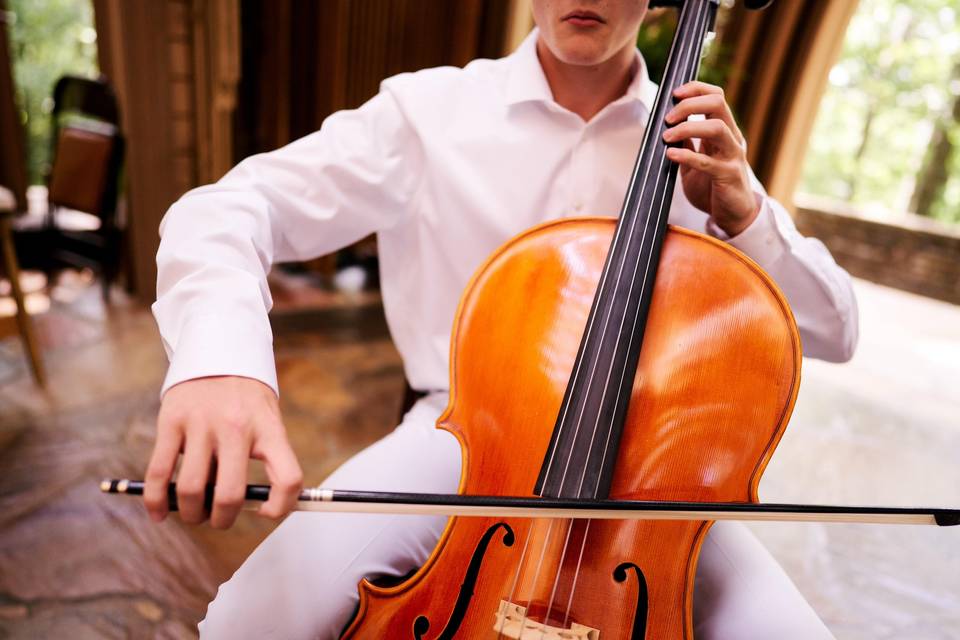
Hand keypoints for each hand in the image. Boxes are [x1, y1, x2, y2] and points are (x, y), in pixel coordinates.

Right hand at [144, 376, 302, 528]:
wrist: (219, 349)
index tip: (264, 511)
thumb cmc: (247, 397)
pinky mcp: (171, 421)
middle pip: (230, 494)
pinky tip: (159, 513)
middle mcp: (237, 427)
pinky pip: (160, 472)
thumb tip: (256, 506)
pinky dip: (156, 501)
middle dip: (222, 519)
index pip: (287, 478)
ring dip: (191, 514)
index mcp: (269, 429)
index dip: (280, 507)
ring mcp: (202, 423)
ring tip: (193, 513)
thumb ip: (265, 457)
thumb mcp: (267, 420)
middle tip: (217, 520)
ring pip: (192, 489)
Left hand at [663, 81, 759, 236]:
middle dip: (689, 104)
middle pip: (718, 104)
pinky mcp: (728, 176)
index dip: (696, 89)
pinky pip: (708, 162)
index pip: (716, 96)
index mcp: (724, 131)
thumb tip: (668, 127)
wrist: (733, 215)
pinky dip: (687, 156)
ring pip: (717, 128)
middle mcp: (731, 138)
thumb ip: (686, 145)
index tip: (674, 93)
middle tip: (668, 118)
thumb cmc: (712, 187)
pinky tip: (670, 155)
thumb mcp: (695, 162)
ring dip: (688, 128)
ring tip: (667, 136)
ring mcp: (732, 156)